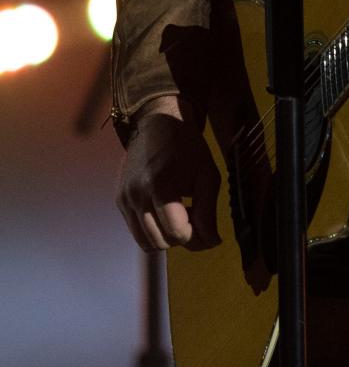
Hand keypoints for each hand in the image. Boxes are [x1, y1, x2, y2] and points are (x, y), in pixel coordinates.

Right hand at [116, 101, 220, 251]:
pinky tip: (166, 211)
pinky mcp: (119, 200)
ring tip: (180, 215)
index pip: (177, 232)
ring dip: (166, 237)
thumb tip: (211, 243)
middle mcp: (136, 195)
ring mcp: (124, 198)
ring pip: (146, 242)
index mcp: (160, 186)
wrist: (158, 124)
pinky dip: (153, 230)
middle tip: (194, 218)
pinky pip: (136, 231)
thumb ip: (209, 212)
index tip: (207, 227)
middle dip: (182, 238)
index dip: (197, 236)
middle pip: (160, 241)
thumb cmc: (188, 148)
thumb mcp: (208, 176)